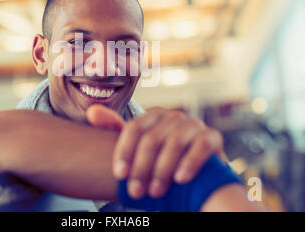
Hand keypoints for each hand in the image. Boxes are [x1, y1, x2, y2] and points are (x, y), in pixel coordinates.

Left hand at [86, 105, 226, 198]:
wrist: (196, 175)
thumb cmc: (160, 160)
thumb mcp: (137, 146)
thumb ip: (115, 128)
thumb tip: (91, 111)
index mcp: (153, 115)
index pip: (134, 128)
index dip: (124, 151)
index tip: (118, 174)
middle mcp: (174, 116)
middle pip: (152, 138)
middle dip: (141, 168)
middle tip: (135, 192)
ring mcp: (194, 125)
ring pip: (175, 143)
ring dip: (162, 171)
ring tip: (155, 192)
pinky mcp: (213, 137)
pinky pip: (201, 147)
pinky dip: (189, 164)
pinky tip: (180, 180)